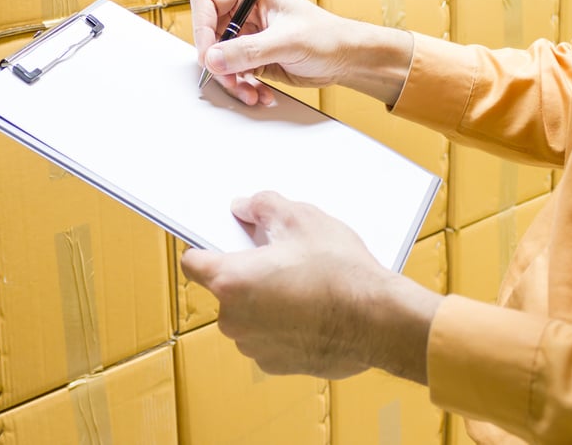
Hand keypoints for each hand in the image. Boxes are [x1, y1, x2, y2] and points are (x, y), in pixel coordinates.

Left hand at [180, 192, 442, 382]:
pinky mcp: (276, 365)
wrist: (379, 321)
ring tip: (302, 285)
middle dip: (245, 273)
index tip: (222, 243)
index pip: (192, 263)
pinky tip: (311, 311)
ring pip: (247, 315)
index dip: (205, 249)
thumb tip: (244, 208)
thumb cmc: (340, 270)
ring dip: (263, 302)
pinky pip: (268, 338)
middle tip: (279, 258)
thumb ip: (263, 207)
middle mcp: (233, 318)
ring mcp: (254, 345)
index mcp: (230, 280)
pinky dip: (282, 326)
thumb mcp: (302, 218)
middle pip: (224, 288)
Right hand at [190, 0, 414, 106]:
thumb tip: (213, 58)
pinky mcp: (253, 59)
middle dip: (219, 63)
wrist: (347, 60)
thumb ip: (248, 50)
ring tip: (250, 93)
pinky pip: (234, 74)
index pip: (207, 2)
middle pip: (209, 35)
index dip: (202, 27)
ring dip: (232, 81)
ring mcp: (248, 37)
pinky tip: (260, 94)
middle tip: (231, 79)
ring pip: (220, 60)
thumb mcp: (287, 41)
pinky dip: (243, 88)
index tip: (209, 52)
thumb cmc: (327, 37)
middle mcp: (245, 13)